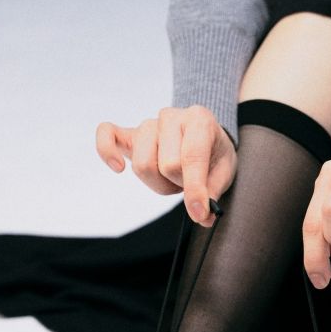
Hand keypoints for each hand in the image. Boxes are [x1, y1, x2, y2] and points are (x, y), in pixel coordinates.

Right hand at [96, 105, 236, 226]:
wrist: (203, 137)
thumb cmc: (212, 153)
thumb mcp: (224, 171)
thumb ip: (214, 192)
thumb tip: (203, 215)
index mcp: (199, 120)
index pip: (191, 158)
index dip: (194, 190)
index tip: (199, 213)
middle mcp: (171, 116)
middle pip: (166, 165)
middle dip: (179, 184)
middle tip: (188, 180)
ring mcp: (148, 124)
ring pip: (142, 165)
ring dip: (158, 182)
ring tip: (171, 177)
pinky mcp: (128, 134)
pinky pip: (106, 134)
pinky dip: (107, 152)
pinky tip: (118, 167)